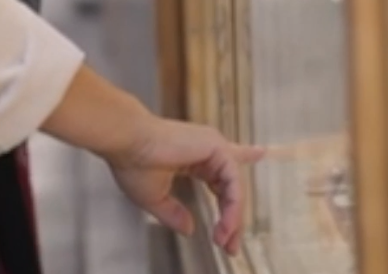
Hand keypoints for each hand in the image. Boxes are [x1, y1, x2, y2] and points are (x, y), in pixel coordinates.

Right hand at [108, 118, 264, 255]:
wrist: (126, 141)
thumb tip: (189, 229)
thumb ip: (173, 213)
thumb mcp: (153, 197)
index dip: (242, 157)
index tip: (260, 152)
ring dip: (232, 218)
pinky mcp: (217, 148)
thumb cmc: (133, 163)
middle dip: (232, 218)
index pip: (220, 164)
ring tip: (225, 240)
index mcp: (190, 156)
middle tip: (230, 245)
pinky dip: (233, 208)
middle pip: (230, 187)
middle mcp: (204, 148)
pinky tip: (226, 225)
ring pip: (234, 188)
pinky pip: (234, 184)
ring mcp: (213, 146)